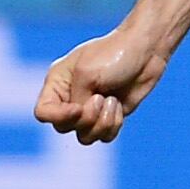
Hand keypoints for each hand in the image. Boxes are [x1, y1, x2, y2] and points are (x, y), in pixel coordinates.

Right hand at [35, 26, 168, 143]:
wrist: (146, 51)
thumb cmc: (114, 55)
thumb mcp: (86, 75)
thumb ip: (77, 101)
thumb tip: (81, 120)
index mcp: (57, 83)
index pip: (43, 112)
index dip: (58, 116)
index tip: (77, 108)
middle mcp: (70, 98)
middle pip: (63, 127)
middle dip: (85, 119)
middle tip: (100, 98)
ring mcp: (90, 109)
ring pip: (84, 136)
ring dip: (101, 123)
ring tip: (111, 101)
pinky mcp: (109, 116)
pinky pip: (104, 136)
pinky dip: (113, 124)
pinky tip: (119, 105)